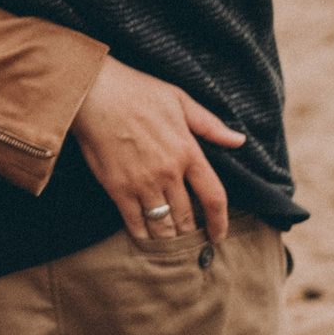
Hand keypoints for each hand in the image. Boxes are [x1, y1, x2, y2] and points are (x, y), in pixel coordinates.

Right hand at [72, 55, 243, 246]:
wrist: (94, 94)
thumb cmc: (137, 91)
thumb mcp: (180, 100)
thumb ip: (210, 125)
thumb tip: (238, 140)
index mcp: (188, 152)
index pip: (213, 197)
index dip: (220, 222)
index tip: (218, 236)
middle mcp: (168, 173)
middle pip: (187, 217)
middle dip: (191, 234)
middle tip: (191, 242)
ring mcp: (142, 183)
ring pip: (162, 224)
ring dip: (168, 237)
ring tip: (170, 243)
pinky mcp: (117, 189)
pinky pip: (135, 221)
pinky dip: (143, 234)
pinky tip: (145, 236)